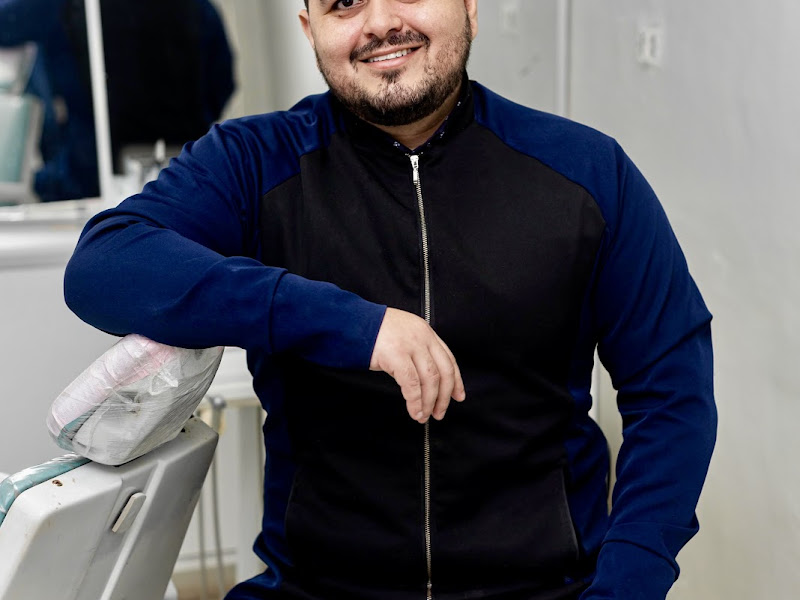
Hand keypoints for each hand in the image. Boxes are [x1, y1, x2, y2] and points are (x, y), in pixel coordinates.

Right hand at [369, 308, 465, 423]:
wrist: (352, 322)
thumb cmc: (373, 331)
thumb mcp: (402, 334)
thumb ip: (415, 351)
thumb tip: (424, 380)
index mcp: (425, 332)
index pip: (448, 358)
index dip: (456, 380)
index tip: (458, 396)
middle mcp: (422, 337)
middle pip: (443, 371)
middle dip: (444, 396)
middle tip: (440, 412)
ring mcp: (410, 345)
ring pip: (430, 380)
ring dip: (429, 402)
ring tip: (424, 416)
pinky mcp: (396, 355)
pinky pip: (411, 384)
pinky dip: (415, 401)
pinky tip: (414, 411)